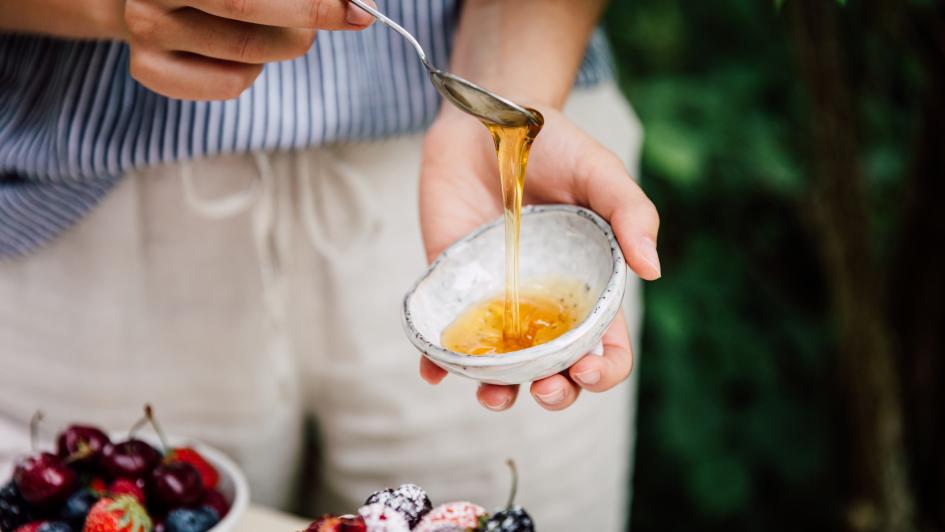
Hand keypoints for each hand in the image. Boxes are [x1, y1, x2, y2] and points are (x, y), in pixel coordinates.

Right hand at [123, 0, 375, 99]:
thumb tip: (360, 7)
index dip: (315, 4)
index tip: (360, 11)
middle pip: (253, 26)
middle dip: (306, 21)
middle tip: (338, 15)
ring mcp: (145, 33)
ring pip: (250, 57)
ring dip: (279, 43)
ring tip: (265, 22)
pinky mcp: (149, 70)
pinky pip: (231, 84)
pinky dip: (251, 69)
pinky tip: (234, 46)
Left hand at [418, 106, 660, 411]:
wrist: (486, 119)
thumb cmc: (553, 144)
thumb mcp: (600, 171)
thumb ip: (630, 213)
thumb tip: (653, 271)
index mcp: (586, 287)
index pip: (604, 347)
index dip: (602, 369)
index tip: (586, 368)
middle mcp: (542, 303)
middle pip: (555, 368)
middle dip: (555, 392)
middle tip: (545, 387)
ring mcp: (496, 299)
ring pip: (500, 366)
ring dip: (499, 393)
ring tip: (494, 395)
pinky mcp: (452, 286)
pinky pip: (444, 335)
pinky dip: (438, 362)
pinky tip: (433, 372)